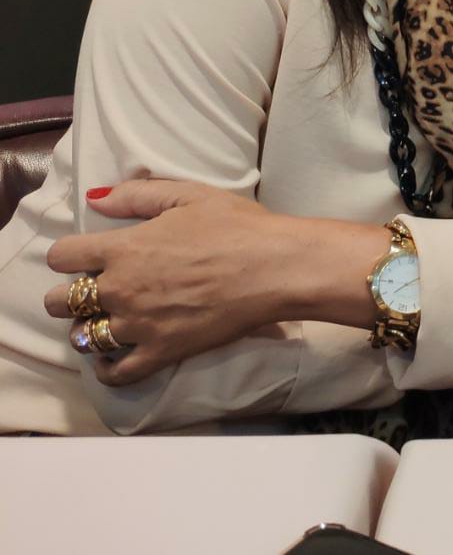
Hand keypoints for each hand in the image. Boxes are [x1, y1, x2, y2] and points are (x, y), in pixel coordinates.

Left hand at [44, 180, 297, 385]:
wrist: (276, 268)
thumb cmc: (238, 226)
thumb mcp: (191, 195)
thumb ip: (139, 195)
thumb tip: (95, 198)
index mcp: (125, 248)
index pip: (62, 255)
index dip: (69, 252)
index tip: (85, 254)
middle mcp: (121, 289)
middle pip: (60, 302)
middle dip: (69, 294)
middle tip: (93, 288)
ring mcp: (138, 326)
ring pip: (83, 337)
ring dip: (88, 327)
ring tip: (107, 319)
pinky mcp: (161, 353)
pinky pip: (115, 373)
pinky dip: (107, 367)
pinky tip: (114, 355)